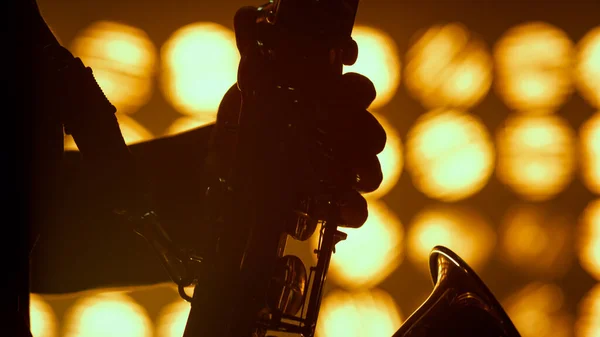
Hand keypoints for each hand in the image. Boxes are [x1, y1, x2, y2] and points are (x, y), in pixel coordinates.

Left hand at [211, 6, 385, 229]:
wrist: (226, 167)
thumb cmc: (244, 120)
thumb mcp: (246, 85)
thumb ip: (253, 54)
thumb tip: (248, 17)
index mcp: (328, 104)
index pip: (357, 93)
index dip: (357, 90)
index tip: (348, 91)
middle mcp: (339, 136)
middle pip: (369, 134)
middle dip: (368, 136)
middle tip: (360, 141)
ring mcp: (337, 171)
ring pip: (369, 171)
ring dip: (369, 173)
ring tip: (356, 178)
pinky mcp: (328, 203)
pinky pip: (354, 209)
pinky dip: (355, 210)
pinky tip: (345, 208)